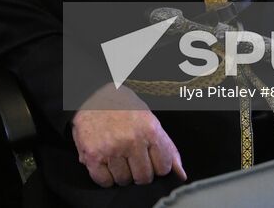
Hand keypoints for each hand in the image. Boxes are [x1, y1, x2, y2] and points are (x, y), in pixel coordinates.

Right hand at [72, 84, 186, 186]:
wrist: (92, 94)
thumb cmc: (124, 107)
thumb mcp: (150, 120)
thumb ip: (167, 148)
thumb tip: (181, 174)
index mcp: (150, 130)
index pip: (163, 168)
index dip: (156, 166)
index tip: (149, 158)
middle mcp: (132, 140)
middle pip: (144, 177)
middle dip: (139, 172)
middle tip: (131, 157)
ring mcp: (111, 148)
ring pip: (124, 181)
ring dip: (121, 173)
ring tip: (117, 156)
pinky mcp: (92, 155)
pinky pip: (104, 181)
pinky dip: (105, 176)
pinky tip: (106, 162)